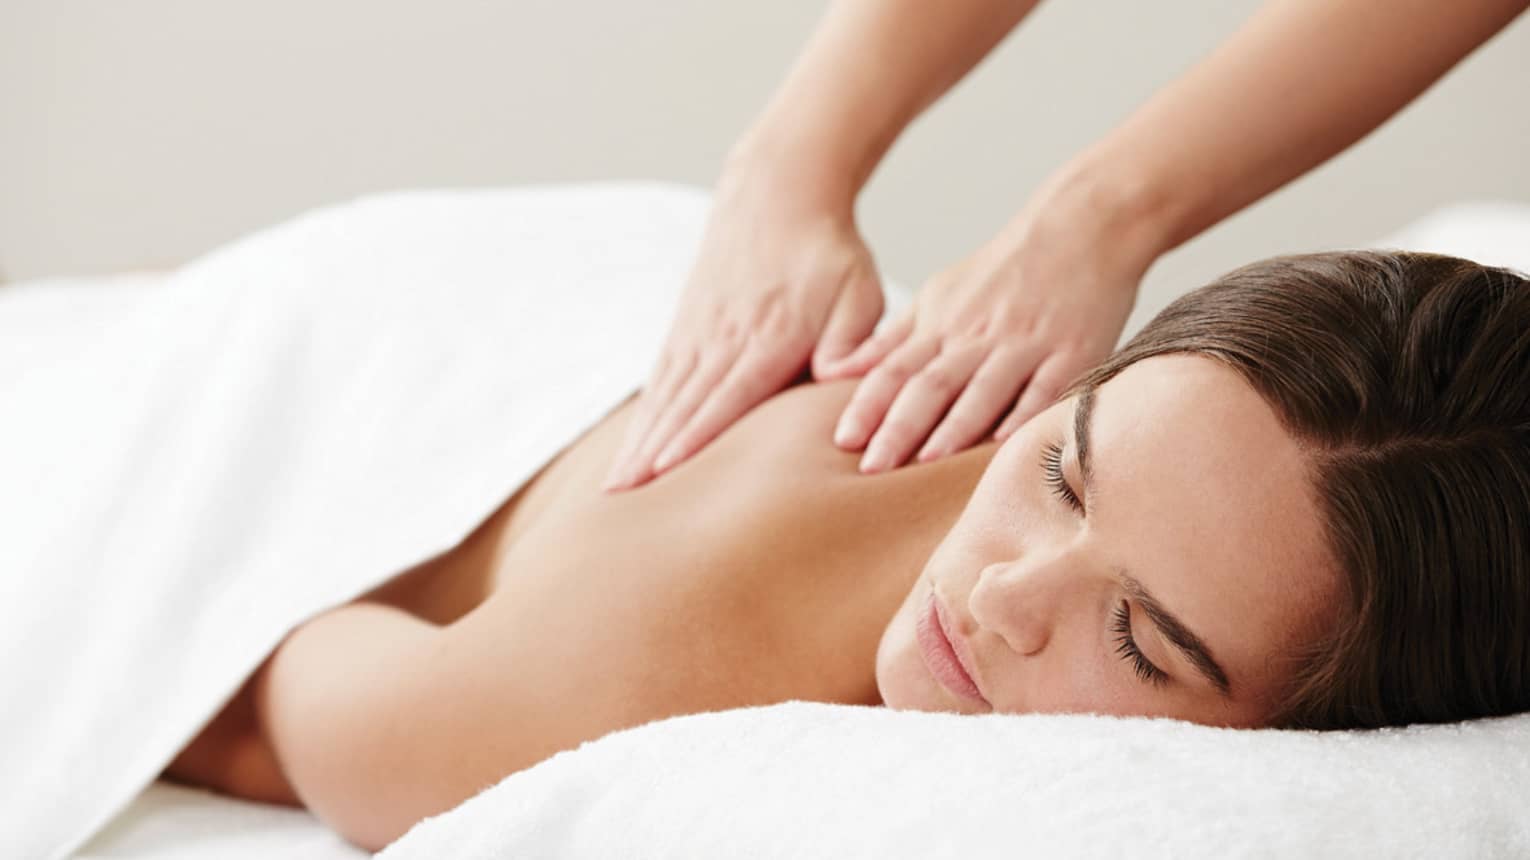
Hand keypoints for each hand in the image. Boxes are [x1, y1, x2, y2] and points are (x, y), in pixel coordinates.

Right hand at [602, 172, 884, 490]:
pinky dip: (644, 416)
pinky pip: (660, 380)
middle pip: (682, 407)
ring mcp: (699, 333)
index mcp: (768, 339)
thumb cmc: (828, 252)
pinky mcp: (687, 327)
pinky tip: (630, 446)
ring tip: (613, 487)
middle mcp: (723, 340)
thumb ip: (849, 342)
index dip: (694, 439)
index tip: (663, 475)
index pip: (726, 398)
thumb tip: (835, 380)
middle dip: (650, 456)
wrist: (779, 193)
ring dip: (638, 442)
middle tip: (619, 503)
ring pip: (664, 398)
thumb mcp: (858, 291)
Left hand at [818, 205, 1142, 472]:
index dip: (868, 406)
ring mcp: (1026, 345)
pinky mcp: (1072, 354)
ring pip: (983, 391)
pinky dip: (1023, 418)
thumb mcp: (938, 296)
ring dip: (954, 428)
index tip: (844, 441)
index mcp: (942, 324)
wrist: (1080, 227)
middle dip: (898, 427)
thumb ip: (891, 341)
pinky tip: (1004, 446)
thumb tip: (835, 371)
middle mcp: (978, 337)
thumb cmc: (1003, 271)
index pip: (894, 370)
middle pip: (930, 385)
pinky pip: (1045, 391)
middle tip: (872, 467)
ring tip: (926, 463)